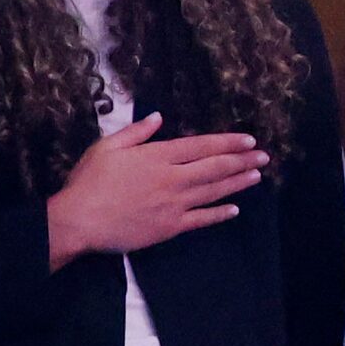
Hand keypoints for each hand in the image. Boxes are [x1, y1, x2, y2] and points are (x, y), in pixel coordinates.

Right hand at [47, 114, 264, 267]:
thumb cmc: (89, 182)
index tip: (248, 140)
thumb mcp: (107, 146)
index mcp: (157, 156)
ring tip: (256, 176)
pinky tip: (234, 209)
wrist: (80, 220)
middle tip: (263, 156)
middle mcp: (172, 178)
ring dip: (237, 183)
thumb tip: (158, 118)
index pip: (201, 146)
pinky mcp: (170, 227)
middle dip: (241, 161)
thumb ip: (135, 132)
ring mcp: (174, 204)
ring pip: (213, 191)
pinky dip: (219, 214)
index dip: (227, 143)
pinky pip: (201, 219)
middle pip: (214, 167)